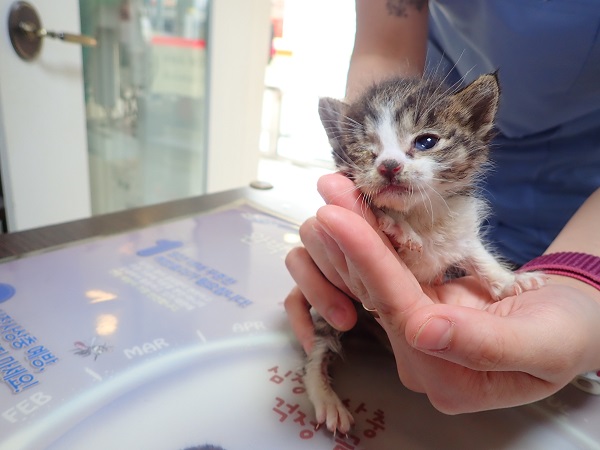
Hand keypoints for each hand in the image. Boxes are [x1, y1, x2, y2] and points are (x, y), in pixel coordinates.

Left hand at [285, 173, 599, 412]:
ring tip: (335, 188)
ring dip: (355, 231)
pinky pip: (390, 270)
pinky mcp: (418, 308)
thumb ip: (484, 345)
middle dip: (350, 238)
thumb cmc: (568, 333)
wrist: (574, 320)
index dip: (368, 262)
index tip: (339, 217)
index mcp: (447, 380)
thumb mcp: (542, 343)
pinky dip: (374, 236)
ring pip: (376, 279)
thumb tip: (421, 331)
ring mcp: (415, 334)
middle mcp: (420, 359)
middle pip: (377, 294)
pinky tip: (357, 206)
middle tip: (329, 189)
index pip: (399, 312)